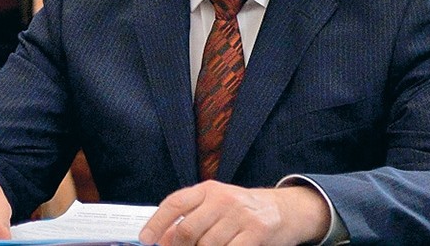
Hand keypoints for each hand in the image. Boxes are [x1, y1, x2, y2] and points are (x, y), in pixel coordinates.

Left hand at [139, 180, 329, 245]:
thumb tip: (163, 238)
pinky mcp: (256, 233)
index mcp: (208, 189)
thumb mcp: (215, 206)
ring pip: (206, 245)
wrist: (283, 210)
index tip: (145, 239)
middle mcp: (223, 198)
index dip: (157, 222)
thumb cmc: (241, 211)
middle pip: (187, 229)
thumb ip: (190, 218)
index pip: (176, 202)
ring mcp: (240, 215)